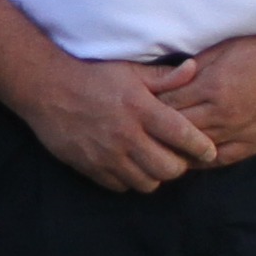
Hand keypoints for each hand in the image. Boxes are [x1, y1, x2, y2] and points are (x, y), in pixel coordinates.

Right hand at [15, 57, 222, 193]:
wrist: (47, 89)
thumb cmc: (92, 75)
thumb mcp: (130, 70)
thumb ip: (164, 76)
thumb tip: (193, 69)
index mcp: (141, 108)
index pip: (183, 136)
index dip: (201, 147)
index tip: (209, 150)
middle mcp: (126, 135)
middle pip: (169, 168)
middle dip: (179, 165)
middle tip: (177, 156)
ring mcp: (107, 155)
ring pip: (147, 183)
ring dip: (154, 175)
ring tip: (152, 161)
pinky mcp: (91, 167)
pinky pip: (121, 186)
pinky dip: (130, 179)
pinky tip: (129, 165)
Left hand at [150, 31, 255, 168]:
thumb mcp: (227, 48)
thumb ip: (198, 65)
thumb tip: (173, 76)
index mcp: (211, 85)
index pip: (168, 103)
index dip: (150, 107)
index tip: (137, 108)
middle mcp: (220, 113)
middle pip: (176, 129)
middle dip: (156, 131)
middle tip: (140, 133)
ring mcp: (237, 131)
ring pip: (195, 149)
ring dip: (176, 149)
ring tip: (158, 149)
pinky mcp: (253, 144)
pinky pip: (220, 159)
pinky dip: (201, 161)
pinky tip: (189, 160)